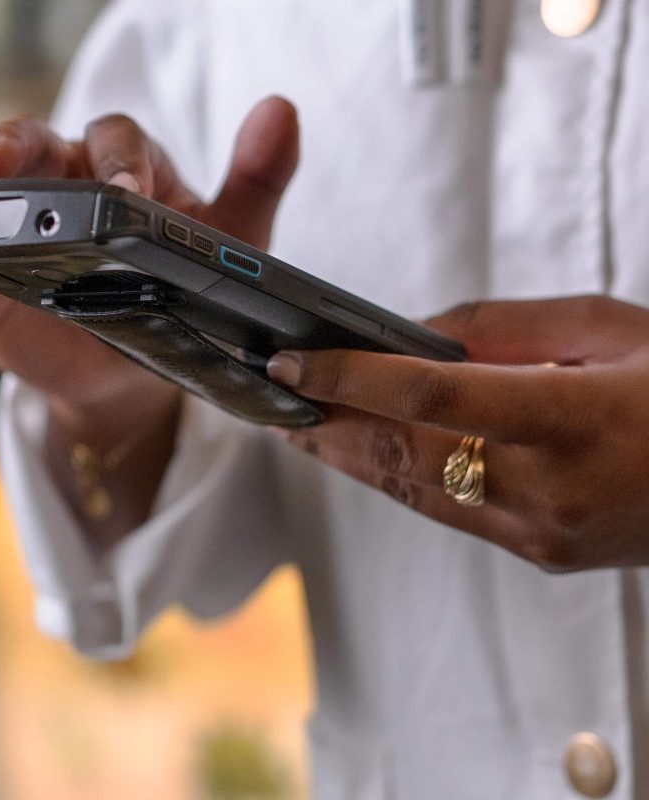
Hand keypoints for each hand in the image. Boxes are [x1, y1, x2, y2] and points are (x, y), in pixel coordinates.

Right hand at [0, 96, 299, 536]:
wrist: (142, 366)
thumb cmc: (188, 286)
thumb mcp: (232, 239)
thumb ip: (256, 177)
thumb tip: (281, 106)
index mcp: (120, 165)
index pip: (115, 140)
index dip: (121, 159)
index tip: (129, 194)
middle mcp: (57, 183)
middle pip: (27, 143)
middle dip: (10, 146)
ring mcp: (9, 229)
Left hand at [267, 296, 648, 570]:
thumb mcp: (610, 327)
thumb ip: (507, 327)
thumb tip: (420, 334)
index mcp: (572, 418)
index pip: (430, 397)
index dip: (349, 378)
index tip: (290, 363)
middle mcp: (550, 488)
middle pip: (403, 455)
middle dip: (326, 425)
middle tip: (269, 398)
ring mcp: (544, 533)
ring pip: (414, 492)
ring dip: (346, 459)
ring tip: (296, 427)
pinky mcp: (542, 553)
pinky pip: (449, 512)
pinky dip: (395, 481)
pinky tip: (362, 458)